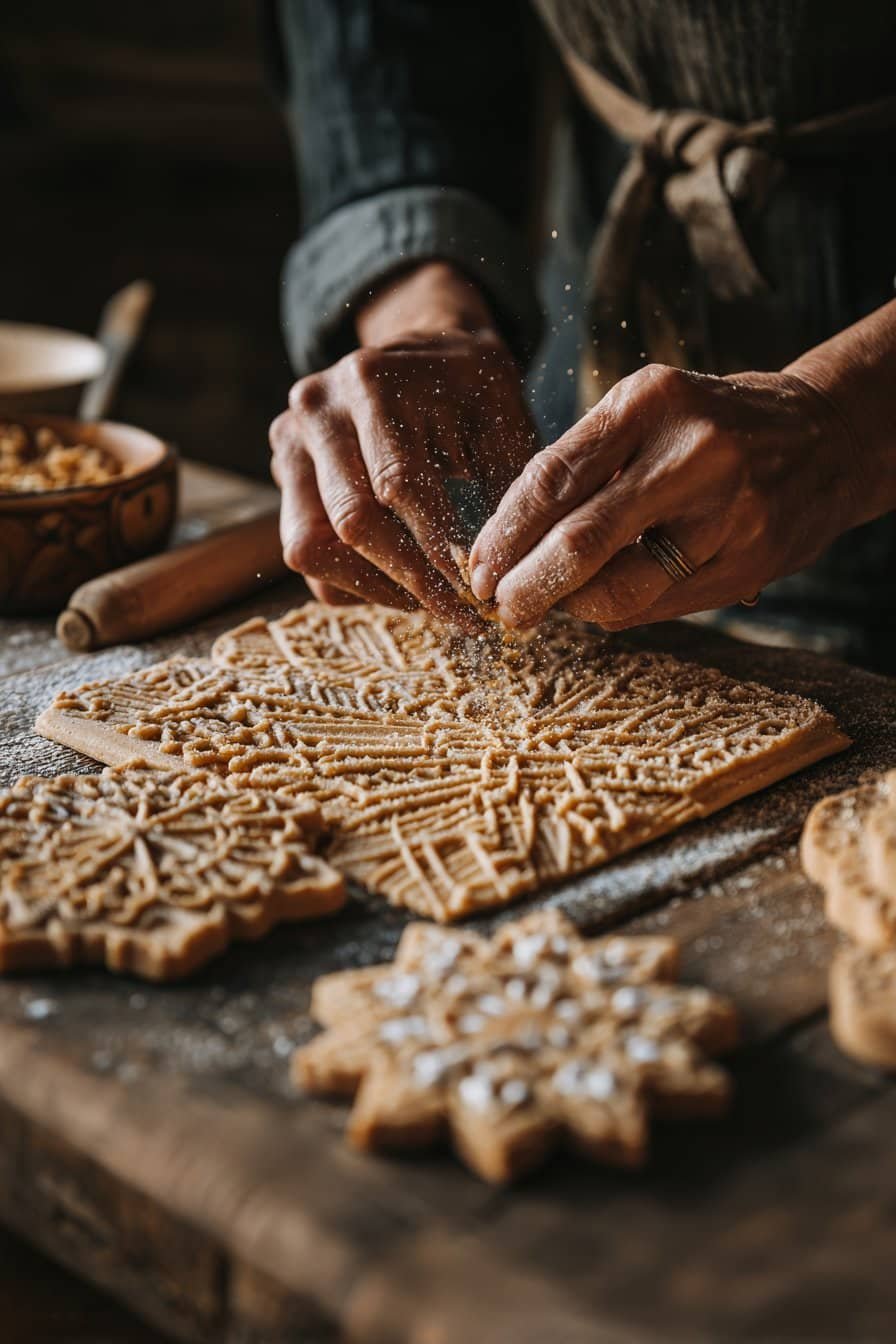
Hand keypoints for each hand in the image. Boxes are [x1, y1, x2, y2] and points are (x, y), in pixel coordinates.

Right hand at [269, 262, 536, 625]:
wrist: (424, 349)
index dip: (438, 549)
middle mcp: (318, 407)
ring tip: (431, 602)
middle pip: (350, 522)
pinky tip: (401, 581)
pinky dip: (352, 580)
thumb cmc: (472, 389)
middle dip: (410, 580)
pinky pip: (304, 550)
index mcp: (373, 382)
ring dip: (374, 587)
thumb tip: (504, 573)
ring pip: (310, 547)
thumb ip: (502, 489)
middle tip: (461, 614)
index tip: (477, 595)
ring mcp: (290, 439)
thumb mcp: (501, 420)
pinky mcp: (283, 470)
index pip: (399, 486)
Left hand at [469, 364, 865, 629]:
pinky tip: (598, 603)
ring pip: (619, 587)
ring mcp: (726, 512)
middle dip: (525, 585)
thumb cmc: (709, 427)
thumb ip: (585, 465)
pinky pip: (658, 604)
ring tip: (547, 606)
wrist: (825, 437)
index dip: (504, 534)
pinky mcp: (746, 560)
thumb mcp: (647, 413)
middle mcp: (690, 453)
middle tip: (498, 605)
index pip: (552, 478)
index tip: (476, 566)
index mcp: (649, 402)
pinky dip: (616, 610)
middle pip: (580, 541)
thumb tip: (506, 543)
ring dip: (569, 607)